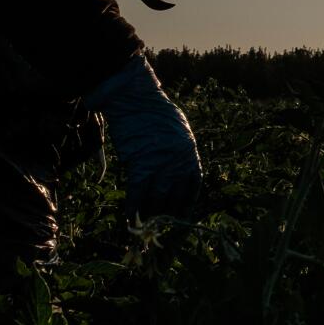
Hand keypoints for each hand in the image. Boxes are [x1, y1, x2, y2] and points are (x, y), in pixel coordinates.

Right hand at [85, 55, 201, 216]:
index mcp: (190, 154)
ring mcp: (160, 167)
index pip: (193, 187)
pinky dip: (133, 210)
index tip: (180, 215)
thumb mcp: (178, 130)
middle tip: (160, 226)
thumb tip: (175, 170)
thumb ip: (180, 151)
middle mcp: (178, 164)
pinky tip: (130, 220)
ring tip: (146, 227)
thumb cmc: (154, 110)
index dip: (186, 204)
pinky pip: (137, 196)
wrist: (135, 98)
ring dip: (151, 217)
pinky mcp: (139, 167)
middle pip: (175, 199)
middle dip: (168, 216)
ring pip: (157, 201)